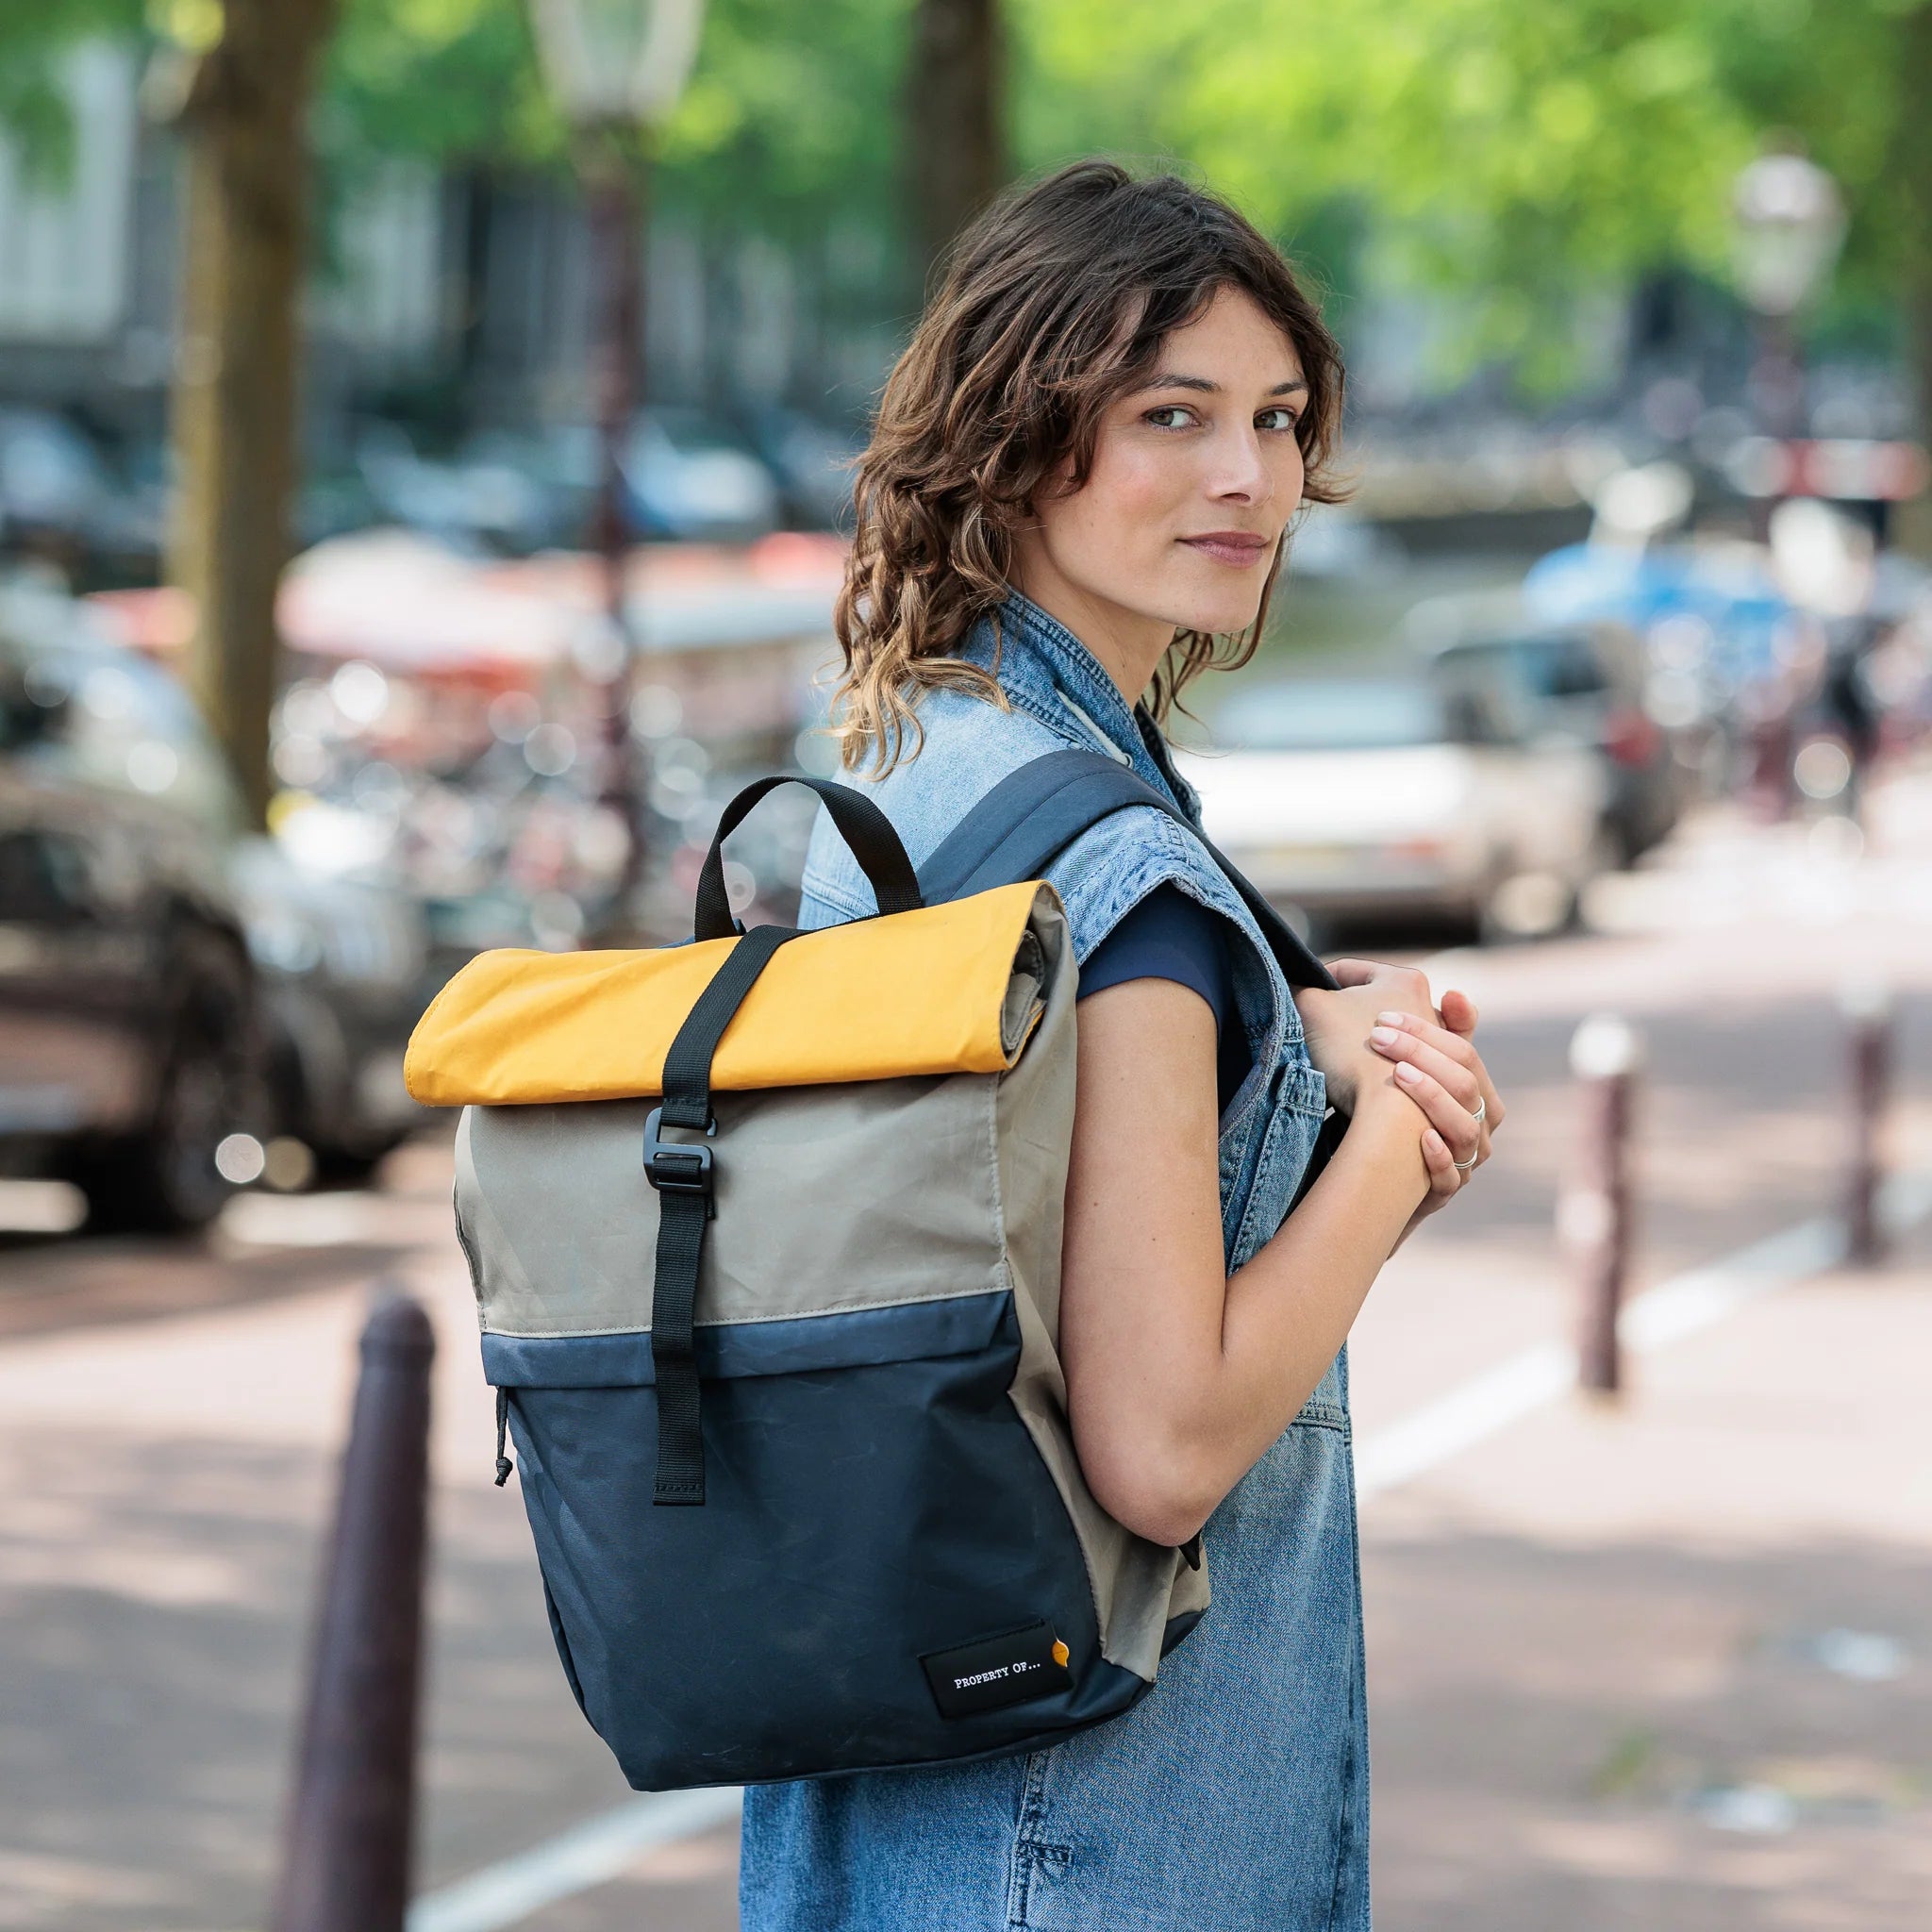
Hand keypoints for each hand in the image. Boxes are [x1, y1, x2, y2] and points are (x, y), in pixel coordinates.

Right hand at [1292, 959, 1434, 1118]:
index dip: (1316, 982)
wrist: (1392, 1115)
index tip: (1298, 1000)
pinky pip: (1399, 1065)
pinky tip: (1360, 1078)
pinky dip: (1381, 1068)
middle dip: (1343, 1015)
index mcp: (1405, 979)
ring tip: (1336, 1058)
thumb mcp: (1311, 1007)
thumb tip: (1288, 988)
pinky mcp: (1437, 1080)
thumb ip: (1297, 988)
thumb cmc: (1355, 1052)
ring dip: (1364, 1044)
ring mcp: (1438, 1046)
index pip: (1348, 970)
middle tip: (1315, 1032)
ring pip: (1387, 1037)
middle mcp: (1429, 1007)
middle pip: (1371, 1004)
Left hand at [1354, 980, 1505, 1244]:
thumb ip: (1433, 1033)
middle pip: (1465, 1084)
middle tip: (1378, 1035)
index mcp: (1473, 1093)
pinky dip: (1438, 1158)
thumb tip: (1454, 993)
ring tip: (1397, 1075)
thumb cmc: (1396, 1122)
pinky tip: (1419, 1137)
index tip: (1386, 1015)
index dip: (1429, 1030)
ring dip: (1431, 1098)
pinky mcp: (1442, 1195)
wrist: (1379, 1188)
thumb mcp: (1416, 1075)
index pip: (1465, 1052)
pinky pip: (1451, 1180)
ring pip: (1466, 1130)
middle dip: (1422, 1053)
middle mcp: (1476, 1127)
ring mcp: (1463, 1163)